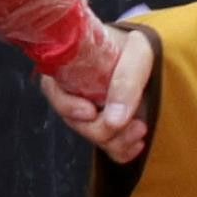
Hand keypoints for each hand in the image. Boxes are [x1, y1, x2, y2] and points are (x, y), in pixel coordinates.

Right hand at [34, 15, 155, 163]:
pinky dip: (121, 150)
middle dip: (103, 129)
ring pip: (93, 138)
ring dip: (117, 141)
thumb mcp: (136, 51)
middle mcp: (71, 92)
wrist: (141, 52)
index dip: (68, 107)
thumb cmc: (133, 46)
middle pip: (76, 122)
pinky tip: (136, 144)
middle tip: (135, 123)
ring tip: (140, 128)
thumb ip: (126, 81)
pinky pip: (105, 148)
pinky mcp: (103, 126)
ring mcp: (86, 112)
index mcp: (66, 67)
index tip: (90, 111)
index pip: (54, 91)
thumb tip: (114, 120)